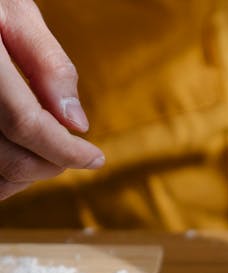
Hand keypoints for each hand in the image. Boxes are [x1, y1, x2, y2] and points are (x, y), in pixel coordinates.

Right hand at [0, 0, 103, 199]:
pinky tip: (18, 159)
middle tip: (72, 153)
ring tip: (45, 154)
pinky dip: (1, 177)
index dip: (67, 150)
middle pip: (10, 157)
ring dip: (26, 175)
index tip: (95, 159)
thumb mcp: (14, 13)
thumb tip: (78, 124)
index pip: (26, 124)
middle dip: (52, 164)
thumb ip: (48, 64)